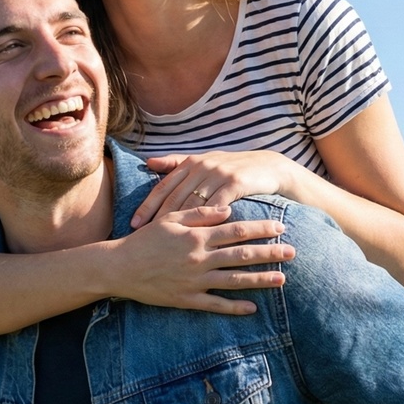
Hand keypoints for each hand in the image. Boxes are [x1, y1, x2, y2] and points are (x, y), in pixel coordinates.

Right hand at [107, 206, 294, 314]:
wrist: (120, 267)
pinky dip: (235, 307)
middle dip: (270, 253)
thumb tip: (228, 210)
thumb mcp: (170, 219)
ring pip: (235, 281)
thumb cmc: (145, 239)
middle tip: (293, 252)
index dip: (260, 229)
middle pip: (242, 255)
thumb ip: (200, 214)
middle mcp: (199, 258)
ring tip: (282, 280)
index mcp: (197, 236)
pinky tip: (253, 308)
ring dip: (260, 280)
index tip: (280, 227)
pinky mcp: (187, 300)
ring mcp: (195, 281)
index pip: (236, 230)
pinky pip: (216, 305)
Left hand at [132, 150, 300, 228]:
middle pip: (174, 195)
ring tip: (166, 241)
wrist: (269, 168)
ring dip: (178, 222)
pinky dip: (207, 220)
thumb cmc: (233, 170)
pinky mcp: (236, 183)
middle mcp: (202, 166)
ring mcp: (219, 174)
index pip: (164, 186)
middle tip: (143, 235)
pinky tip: (198, 236)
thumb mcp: (205, 163)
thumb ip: (177, 163)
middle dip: (157, 216)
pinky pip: (217, 205)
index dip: (147, 205)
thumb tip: (149, 162)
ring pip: (193, 202)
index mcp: (191, 163)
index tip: (134, 223)